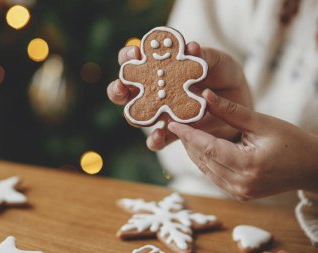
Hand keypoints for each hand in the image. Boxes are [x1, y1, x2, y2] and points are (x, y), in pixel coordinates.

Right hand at [107, 43, 251, 150]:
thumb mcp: (217, 62)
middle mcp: (154, 91)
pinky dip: (155, 140)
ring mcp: (161, 113)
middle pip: (126, 90)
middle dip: (117, 88)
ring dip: (131, 115)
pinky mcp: (173, 132)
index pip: (135, 60)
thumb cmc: (223, 76)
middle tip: (121, 85)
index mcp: (160, 68)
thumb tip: (191, 47)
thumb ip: (203, 56)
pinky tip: (159, 135)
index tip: (135, 53)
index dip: (129, 56)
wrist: (239, 105)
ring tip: (135, 116)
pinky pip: (158, 140)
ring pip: (136, 116)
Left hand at [168, 89, 317, 199]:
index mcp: (248, 165)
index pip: (207, 147)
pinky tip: (199, 146)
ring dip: (193, 151)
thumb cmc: (291, 141)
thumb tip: (205, 95)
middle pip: (203, 159)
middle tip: (175, 123)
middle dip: (187, 141)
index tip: (171, 123)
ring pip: (205, 169)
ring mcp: (239, 192)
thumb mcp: (261, 122)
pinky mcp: (239, 194)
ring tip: (184, 132)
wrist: (310, 168)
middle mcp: (240, 183)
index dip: (187, 134)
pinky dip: (204, 161)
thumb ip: (231, 110)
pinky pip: (213, 175)